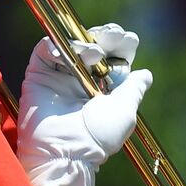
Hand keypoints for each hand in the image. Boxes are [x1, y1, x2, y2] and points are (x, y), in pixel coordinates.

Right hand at [17, 23, 152, 185]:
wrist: (67, 152)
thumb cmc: (98, 137)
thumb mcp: (125, 111)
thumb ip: (134, 89)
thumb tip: (146, 74)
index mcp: (102, 89)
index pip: (112, 58)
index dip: (120, 45)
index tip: (129, 39)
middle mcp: (80, 81)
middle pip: (92, 46)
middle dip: (105, 37)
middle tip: (114, 34)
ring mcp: (58, 77)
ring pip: (70, 45)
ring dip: (84, 42)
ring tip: (94, 52)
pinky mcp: (38, 75)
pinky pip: (44, 50)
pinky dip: (56, 45)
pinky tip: (68, 51)